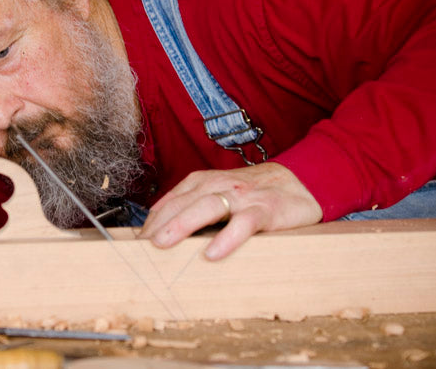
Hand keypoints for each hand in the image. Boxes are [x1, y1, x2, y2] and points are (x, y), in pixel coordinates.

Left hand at [139, 162, 322, 259]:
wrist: (300, 182)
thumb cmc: (252, 195)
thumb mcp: (218, 196)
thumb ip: (193, 210)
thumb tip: (160, 235)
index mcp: (203, 182)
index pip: (170, 202)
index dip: (151, 223)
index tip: (135, 243)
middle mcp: (218, 185)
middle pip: (182, 203)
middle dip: (158, 224)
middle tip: (140, 246)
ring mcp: (241, 197)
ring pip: (207, 207)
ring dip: (182, 225)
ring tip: (163, 244)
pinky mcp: (265, 210)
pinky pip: (244, 224)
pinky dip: (228, 238)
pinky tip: (214, 253)